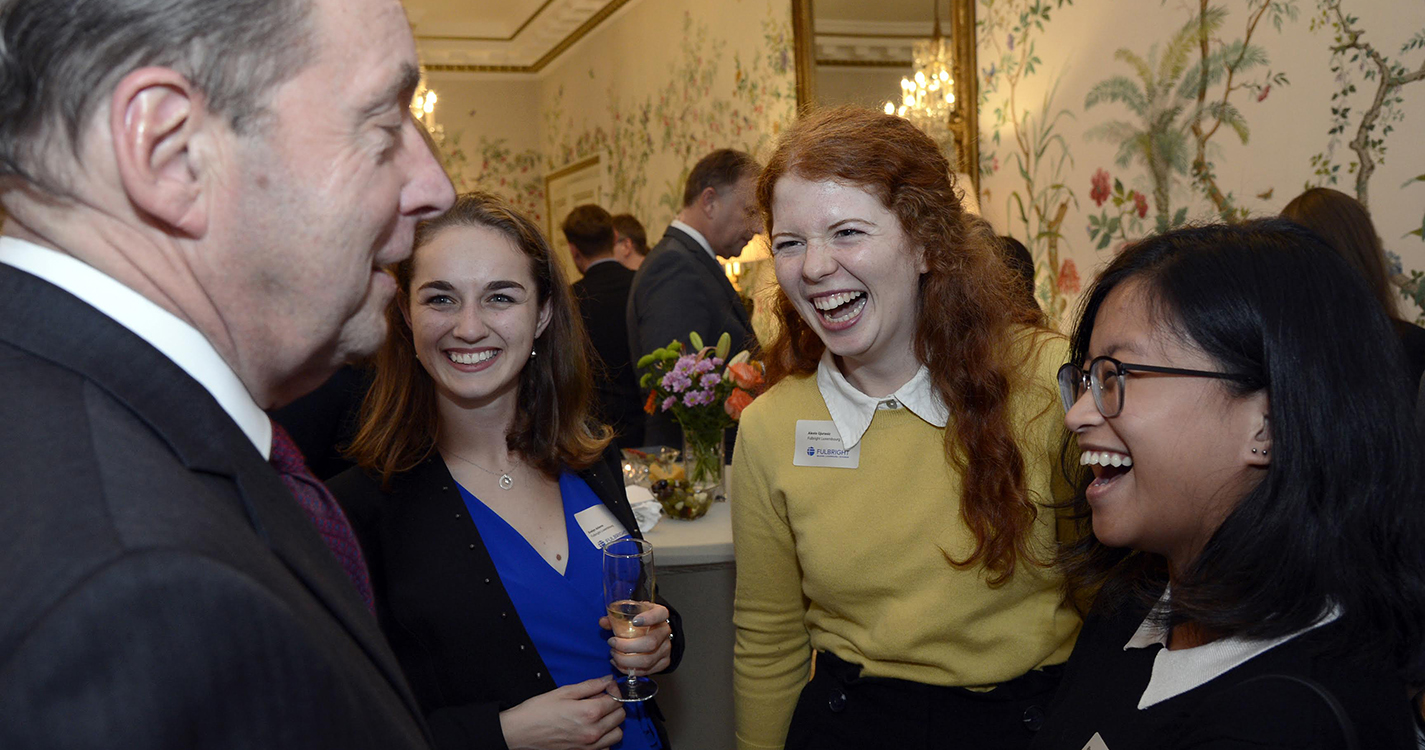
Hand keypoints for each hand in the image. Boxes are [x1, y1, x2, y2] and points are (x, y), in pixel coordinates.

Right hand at [498, 676, 625, 749]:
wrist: (520, 732)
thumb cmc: (538, 711)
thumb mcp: (564, 692)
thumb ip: (590, 686)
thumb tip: (607, 680)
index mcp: (589, 712)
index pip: (616, 700)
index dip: (613, 691)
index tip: (606, 688)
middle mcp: (593, 731)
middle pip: (620, 716)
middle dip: (614, 705)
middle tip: (601, 700)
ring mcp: (589, 746)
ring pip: (617, 734)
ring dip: (613, 724)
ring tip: (599, 716)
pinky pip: (606, 748)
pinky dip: (604, 739)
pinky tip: (592, 730)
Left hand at [600, 603, 672, 676]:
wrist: (654, 631)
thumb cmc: (641, 620)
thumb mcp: (631, 613)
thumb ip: (616, 617)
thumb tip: (603, 622)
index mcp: (660, 614)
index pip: (659, 614)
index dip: (648, 618)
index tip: (634, 621)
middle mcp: (665, 631)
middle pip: (651, 642)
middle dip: (627, 646)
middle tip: (612, 643)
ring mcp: (666, 648)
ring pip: (647, 660)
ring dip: (625, 660)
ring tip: (613, 654)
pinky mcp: (663, 662)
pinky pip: (646, 670)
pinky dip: (629, 669)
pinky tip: (618, 663)